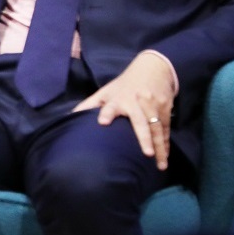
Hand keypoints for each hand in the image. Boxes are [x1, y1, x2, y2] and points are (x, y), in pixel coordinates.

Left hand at [73, 52, 174, 170]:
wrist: (154, 68)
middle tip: (147, 154)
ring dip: (159, 147)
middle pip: (140, 121)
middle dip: (144, 138)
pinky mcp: (165, 109)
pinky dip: (165, 144)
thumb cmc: (124, 85)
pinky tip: (165, 157)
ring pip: (157, 128)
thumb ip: (89, 105)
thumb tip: (68, 118)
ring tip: (160, 165)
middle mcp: (136, 102)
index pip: (110, 106)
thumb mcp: (105, 91)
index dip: (107, 113)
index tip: (102, 122)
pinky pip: (165, 129)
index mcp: (118, 98)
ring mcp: (153, 105)